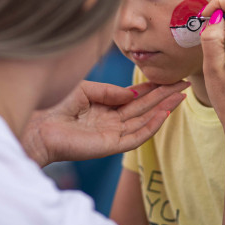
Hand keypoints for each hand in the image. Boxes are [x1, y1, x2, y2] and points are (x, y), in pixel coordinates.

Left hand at [21, 80, 187, 166]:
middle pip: (145, 108)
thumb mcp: (85, 90)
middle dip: (165, 96)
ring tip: (181, 96)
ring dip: (164, 109)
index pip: (135, 98)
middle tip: (184, 84)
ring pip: (145, 121)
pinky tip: (164, 114)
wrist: (39, 128)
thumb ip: (110, 91)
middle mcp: (112, 121)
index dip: (153, 88)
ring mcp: (113, 134)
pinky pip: (137, 136)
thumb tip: (134, 93)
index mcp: (105, 107)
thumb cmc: (56, 107)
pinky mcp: (112, 146)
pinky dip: (152, 125)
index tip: (169, 78)